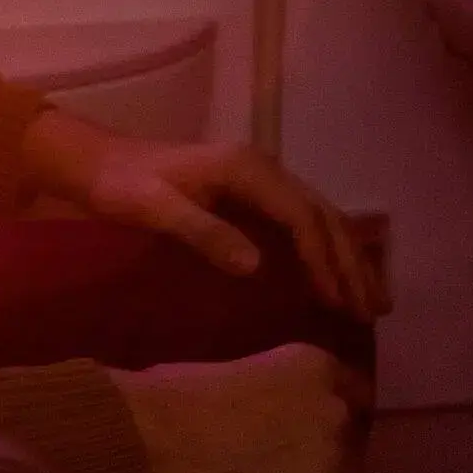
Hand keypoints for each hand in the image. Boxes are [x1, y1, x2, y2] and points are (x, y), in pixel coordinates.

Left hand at [21, 112, 387, 318]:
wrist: (96, 163)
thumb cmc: (120, 187)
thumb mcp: (153, 209)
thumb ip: (202, 233)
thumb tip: (257, 266)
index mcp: (245, 169)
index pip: (301, 217)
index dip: (324, 261)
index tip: (339, 303)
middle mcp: (261, 167)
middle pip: (321, 215)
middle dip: (351, 263)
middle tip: (376, 310)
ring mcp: (257, 177)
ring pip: (318, 216)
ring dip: (346, 256)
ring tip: (371, 299)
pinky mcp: (250, 191)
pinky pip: (300, 219)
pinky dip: (325, 248)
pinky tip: (335, 276)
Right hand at [113, 344, 369, 472]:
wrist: (162, 437)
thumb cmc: (179, 394)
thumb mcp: (241, 370)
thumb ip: (277, 390)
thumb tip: (277, 412)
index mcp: (316, 364)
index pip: (354, 393)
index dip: (330, 414)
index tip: (311, 427)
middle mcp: (337, 406)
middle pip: (354, 437)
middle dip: (329, 449)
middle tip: (290, 462)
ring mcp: (337, 454)